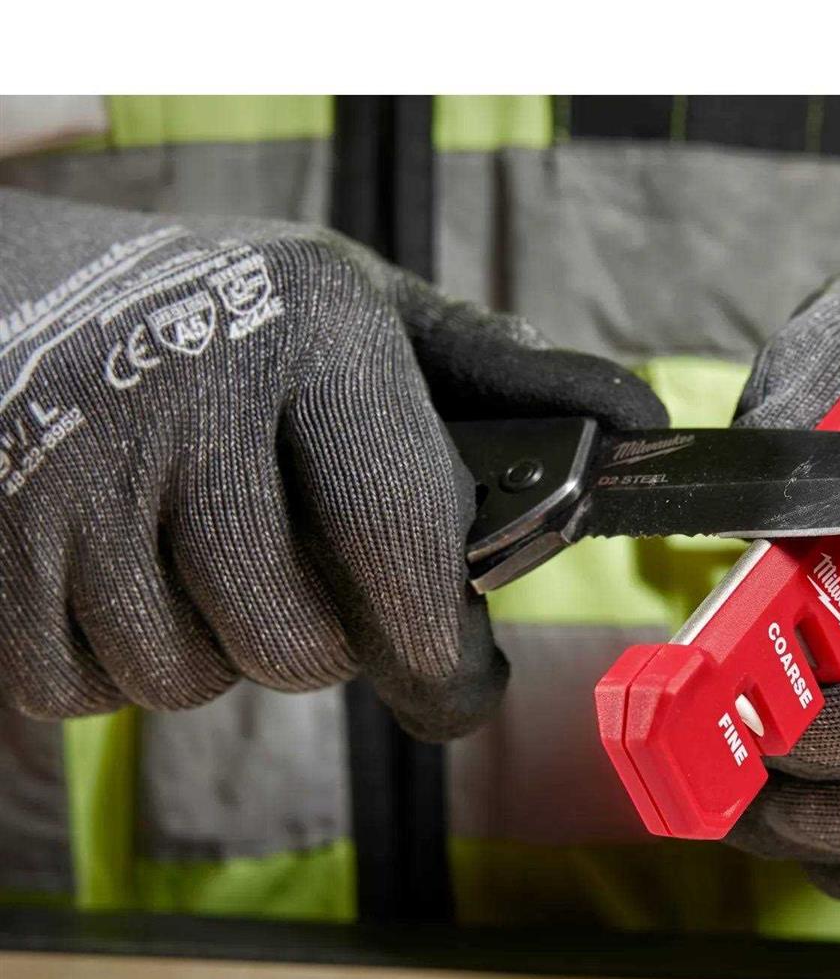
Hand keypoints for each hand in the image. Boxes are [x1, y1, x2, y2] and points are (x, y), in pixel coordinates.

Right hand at [0, 189, 664, 739]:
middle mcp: (184, 399)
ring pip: (184, 678)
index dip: (442, 649)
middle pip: (293, 643)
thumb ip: (505, 373)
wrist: (15, 289)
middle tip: (315, 592)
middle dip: (325, 647)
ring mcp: (68, 474)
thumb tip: (639, 421)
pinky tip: (128, 580)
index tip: (463, 683)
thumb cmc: (234, 316)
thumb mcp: (373, 310)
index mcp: (312, 337)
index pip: (399, 535)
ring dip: (217, 653)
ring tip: (212, 565)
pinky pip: (76, 689)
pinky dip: (115, 665)